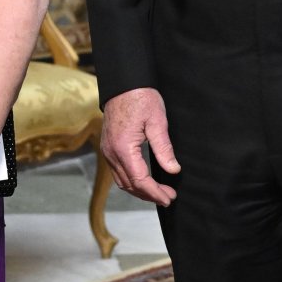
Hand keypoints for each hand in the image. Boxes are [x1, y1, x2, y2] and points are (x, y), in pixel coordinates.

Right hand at [101, 88, 179, 207]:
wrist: (122, 84)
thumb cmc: (141, 98)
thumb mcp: (157, 121)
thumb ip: (164, 148)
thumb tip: (173, 170)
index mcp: (123, 148)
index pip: (140, 180)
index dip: (155, 192)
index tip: (170, 197)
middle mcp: (111, 153)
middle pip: (129, 184)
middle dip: (149, 195)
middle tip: (169, 197)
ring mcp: (107, 151)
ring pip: (122, 181)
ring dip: (140, 190)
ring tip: (159, 192)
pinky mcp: (108, 148)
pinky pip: (118, 172)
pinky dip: (132, 181)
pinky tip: (144, 181)